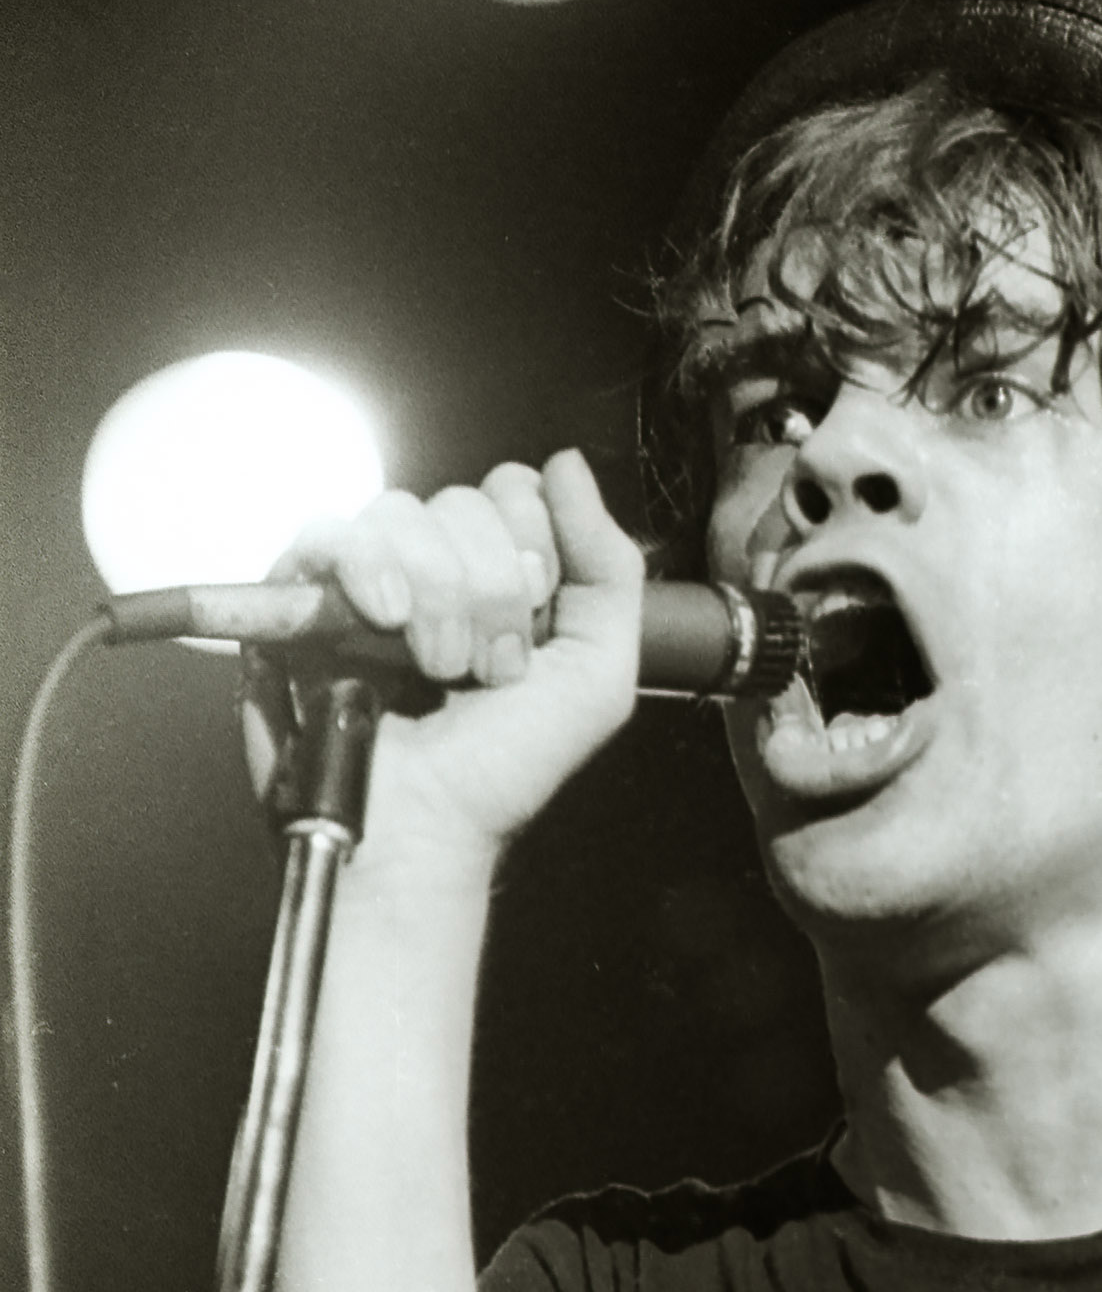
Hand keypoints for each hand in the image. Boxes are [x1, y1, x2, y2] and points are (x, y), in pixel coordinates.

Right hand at [240, 450, 643, 871]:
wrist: (424, 826)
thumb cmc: (501, 770)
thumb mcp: (596, 676)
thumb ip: (610, 568)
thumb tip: (567, 465)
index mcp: (499, 575)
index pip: (517, 492)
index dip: (532, 553)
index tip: (530, 641)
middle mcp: (433, 567)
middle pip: (464, 500)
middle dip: (491, 591)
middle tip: (484, 670)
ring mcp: (366, 577)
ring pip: (402, 511)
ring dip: (436, 597)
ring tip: (435, 669)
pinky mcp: (302, 592)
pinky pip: (331, 530)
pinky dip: (367, 570)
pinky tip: (386, 624)